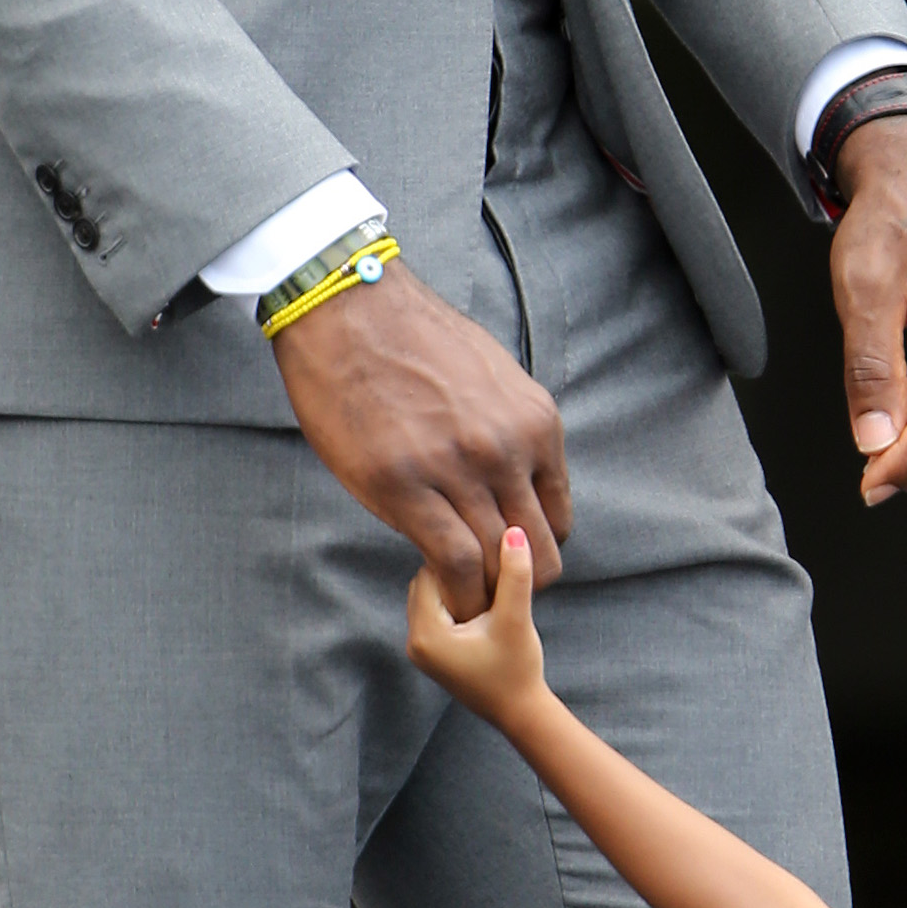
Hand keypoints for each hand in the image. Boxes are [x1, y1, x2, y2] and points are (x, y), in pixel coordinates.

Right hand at [274, 259, 570, 617]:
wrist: (347, 308)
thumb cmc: (411, 340)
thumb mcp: (490, 379)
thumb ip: (509, 431)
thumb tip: (513, 477)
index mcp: (535, 422)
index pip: (559, 520)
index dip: (529, 552)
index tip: (498, 561)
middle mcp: (509, 449)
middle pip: (539, 554)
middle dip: (511, 584)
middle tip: (476, 589)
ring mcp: (459, 469)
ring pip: (497, 566)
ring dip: (478, 596)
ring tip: (451, 599)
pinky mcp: (404, 485)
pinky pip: (452, 562)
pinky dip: (450, 591)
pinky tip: (430, 588)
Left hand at [404, 521, 549, 728]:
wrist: (520, 712)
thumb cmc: (518, 669)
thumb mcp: (516, 617)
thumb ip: (515, 573)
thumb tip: (514, 530)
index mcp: (426, 634)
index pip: (430, 572)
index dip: (459, 560)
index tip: (485, 557)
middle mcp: (414, 643)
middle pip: (425, 583)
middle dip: (454, 573)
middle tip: (487, 571)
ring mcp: (421, 651)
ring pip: (430, 597)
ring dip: (456, 588)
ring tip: (487, 591)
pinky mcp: (432, 655)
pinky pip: (435, 613)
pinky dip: (455, 603)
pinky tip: (483, 607)